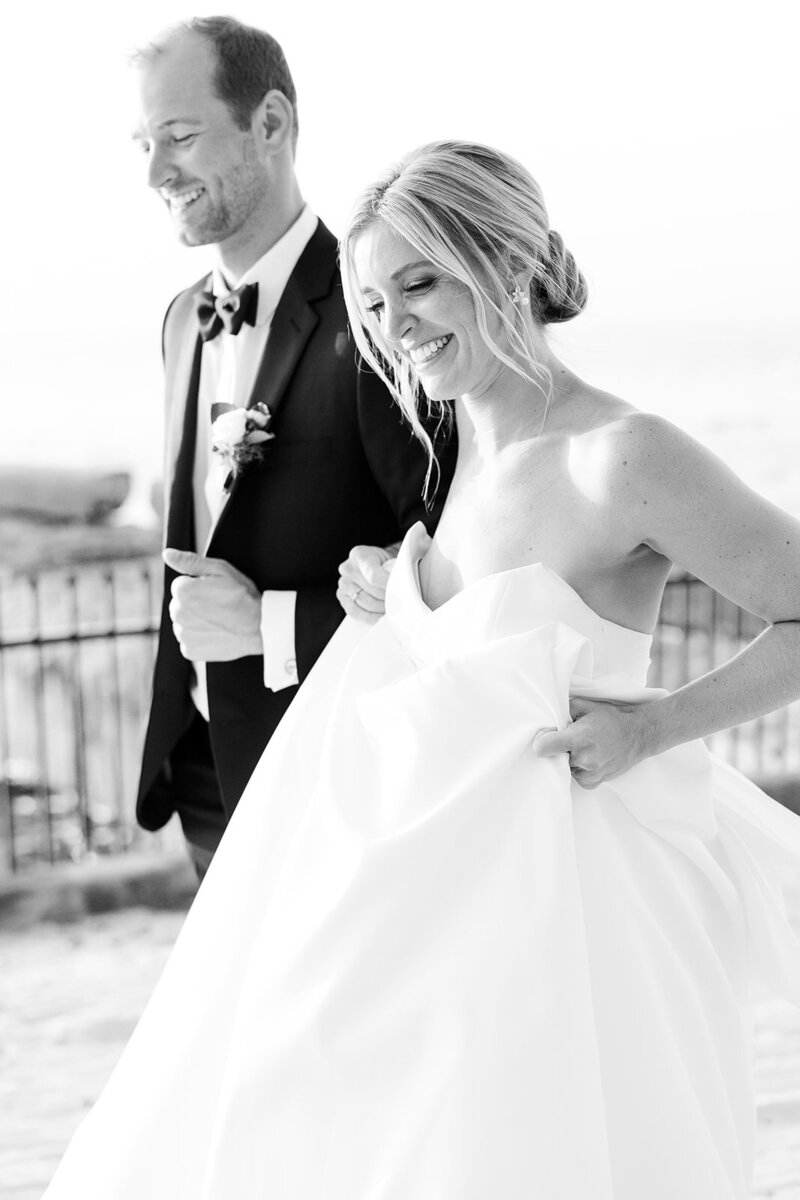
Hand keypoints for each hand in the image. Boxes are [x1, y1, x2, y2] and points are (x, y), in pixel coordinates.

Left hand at [163, 548, 262, 661]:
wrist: (260, 626)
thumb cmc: (243, 596)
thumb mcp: (221, 570)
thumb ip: (190, 561)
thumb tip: (168, 554)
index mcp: (183, 591)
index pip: (180, 585)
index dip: (198, 586)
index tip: (214, 592)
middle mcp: (178, 613)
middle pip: (179, 605)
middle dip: (194, 604)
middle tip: (218, 606)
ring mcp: (184, 634)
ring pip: (183, 623)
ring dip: (195, 621)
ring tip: (218, 619)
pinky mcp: (190, 650)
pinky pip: (188, 641)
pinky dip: (199, 638)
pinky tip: (215, 632)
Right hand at [337, 543, 397, 624]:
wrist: (378, 565)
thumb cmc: (386, 562)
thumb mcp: (392, 559)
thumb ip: (395, 570)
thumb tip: (402, 587)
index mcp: (359, 555)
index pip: (373, 576)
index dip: (388, 585)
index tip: (401, 590)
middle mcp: (348, 568)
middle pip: (370, 590)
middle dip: (387, 597)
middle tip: (401, 601)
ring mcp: (343, 584)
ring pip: (365, 602)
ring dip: (381, 607)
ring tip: (393, 606)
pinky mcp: (342, 598)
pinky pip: (355, 612)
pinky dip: (370, 616)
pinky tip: (380, 616)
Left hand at [532, 696, 653, 787]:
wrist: (638, 735)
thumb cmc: (611, 718)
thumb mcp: (584, 705)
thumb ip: (562, 712)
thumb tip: (548, 723)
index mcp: (578, 738)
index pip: (543, 747)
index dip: (542, 740)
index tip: (549, 735)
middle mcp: (583, 759)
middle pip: (554, 756)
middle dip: (559, 747)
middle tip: (574, 738)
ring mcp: (589, 774)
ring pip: (565, 766)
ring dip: (570, 758)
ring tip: (587, 747)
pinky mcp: (592, 783)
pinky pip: (575, 776)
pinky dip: (579, 768)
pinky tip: (591, 757)